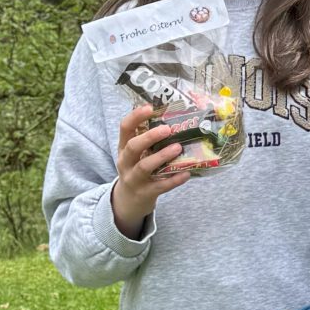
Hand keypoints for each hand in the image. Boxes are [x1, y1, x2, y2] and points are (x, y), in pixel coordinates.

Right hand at [111, 102, 208, 234]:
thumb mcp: (136, 154)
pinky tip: (186, 173)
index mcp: (123, 147)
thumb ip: (148, 140)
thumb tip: (174, 119)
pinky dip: (174, 180)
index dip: (135, 116)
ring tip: (178, 147)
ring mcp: (134, 179)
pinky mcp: (145, 193)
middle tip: (167, 129)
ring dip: (162, 156)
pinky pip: (160, 186)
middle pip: (133, 147)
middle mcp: (125, 162)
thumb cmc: (137, 170)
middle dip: (149, 137)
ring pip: (145, 166)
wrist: (128, 201)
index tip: (150, 107)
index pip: (125, 128)